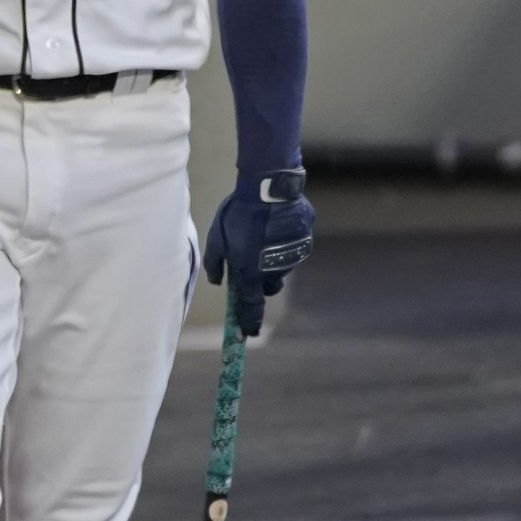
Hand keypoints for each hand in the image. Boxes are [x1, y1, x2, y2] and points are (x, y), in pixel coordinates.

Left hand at [204, 168, 314, 337]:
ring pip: (283, 264)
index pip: (251, 306)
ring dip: (272, 257)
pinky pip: (294, 244)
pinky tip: (275, 222)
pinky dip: (285, 239)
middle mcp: (276, 268)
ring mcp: (294, 253)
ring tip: (261, 232)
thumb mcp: (216, 239)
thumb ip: (214, 264)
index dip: (249, 321)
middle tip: (250, 265)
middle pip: (270, 286)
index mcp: (252, 272)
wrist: (268, 187)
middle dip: (261, 282)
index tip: (249, 332)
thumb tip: (215, 281)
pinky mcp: (306, 237)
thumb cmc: (237, 214)